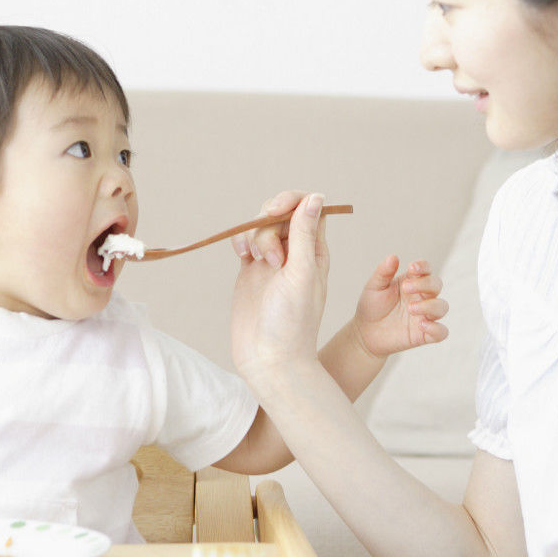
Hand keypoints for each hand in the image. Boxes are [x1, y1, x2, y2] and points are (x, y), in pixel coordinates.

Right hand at [230, 192, 330, 380]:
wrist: (269, 359)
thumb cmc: (292, 322)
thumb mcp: (302, 274)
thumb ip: (305, 235)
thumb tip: (316, 197)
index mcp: (316, 252)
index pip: (311, 209)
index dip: (293, 201)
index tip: (276, 210)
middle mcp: (296, 253)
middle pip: (281, 214)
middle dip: (269, 223)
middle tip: (270, 256)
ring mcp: (272, 261)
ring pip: (261, 226)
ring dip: (255, 235)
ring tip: (257, 261)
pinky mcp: (250, 270)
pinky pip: (245, 241)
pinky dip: (241, 241)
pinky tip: (241, 255)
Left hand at [353, 256, 448, 357]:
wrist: (365, 332)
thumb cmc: (372, 306)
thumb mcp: (374, 287)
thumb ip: (383, 272)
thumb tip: (393, 257)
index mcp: (412, 282)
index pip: (426, 269)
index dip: (423, 266)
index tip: (412, 268)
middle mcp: (422, 297)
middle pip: (436, 285)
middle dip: (425, 284)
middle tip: (405, 288)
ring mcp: (425, 315)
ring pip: (442, 307)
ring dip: (430, 306)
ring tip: (410, 309)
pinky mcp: (424, 334)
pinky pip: (441, 332)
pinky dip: (437, 329)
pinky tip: (422, 326)